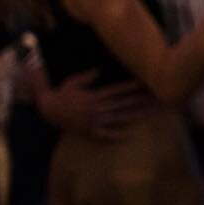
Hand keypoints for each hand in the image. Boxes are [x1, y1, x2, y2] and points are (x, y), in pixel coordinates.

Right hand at [37, 68, 152, 138]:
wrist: (49, 111)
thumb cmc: (62, 93)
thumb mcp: (74, 81)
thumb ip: (88, 76)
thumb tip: (100, 69)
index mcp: (93, 96)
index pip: (115, 91)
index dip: (129, 87)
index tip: (142, 84)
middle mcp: (96, 109)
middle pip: (121, 104)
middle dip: (138, 101)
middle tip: (153, 98)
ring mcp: (94, 121)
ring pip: (118, 118)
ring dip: (134, 115)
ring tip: (148, 113)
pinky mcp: (90, 131)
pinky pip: (105, 134)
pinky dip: (116, 135)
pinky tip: (129, 135)